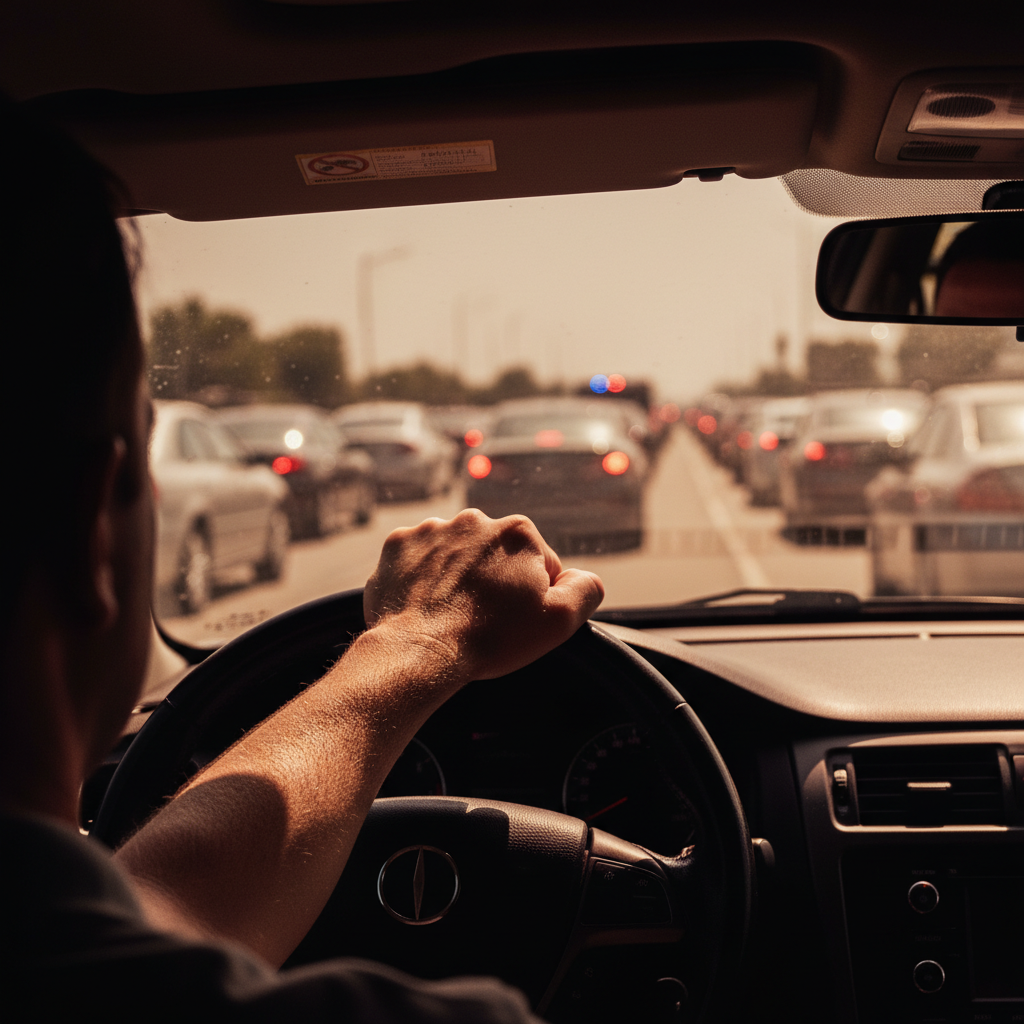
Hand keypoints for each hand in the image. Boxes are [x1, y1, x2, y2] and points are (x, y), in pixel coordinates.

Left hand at [364, 508, 604, 681]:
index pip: (539, 564)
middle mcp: (475, 519)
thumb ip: (586, 589)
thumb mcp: (559, 621)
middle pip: (496, 555)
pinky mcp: (397, 545)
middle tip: (484, 620)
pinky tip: (426, 605)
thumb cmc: (490, 638)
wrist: (418, 651)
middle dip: (494, 582)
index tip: (514, 619)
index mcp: (517, 531)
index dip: (532, 597)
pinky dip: (423, 578)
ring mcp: (432, 529)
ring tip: (452, 613)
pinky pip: (419, 559)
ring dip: (458, 577)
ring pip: (457, 555)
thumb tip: (583, 576)